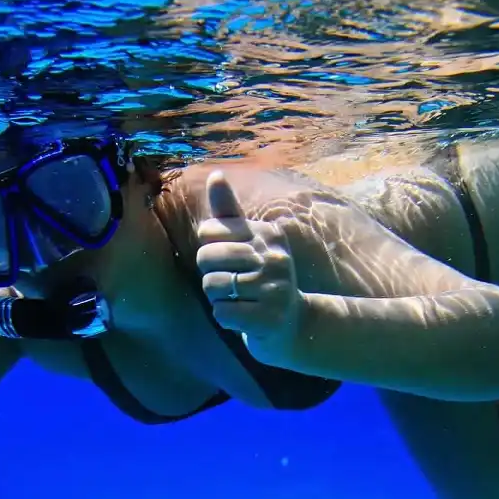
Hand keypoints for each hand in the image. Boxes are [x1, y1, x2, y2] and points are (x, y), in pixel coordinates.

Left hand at [196, 170, 303, 366]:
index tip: (226, 260)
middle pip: (207, 257)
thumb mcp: (249, 242)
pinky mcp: (269, 318)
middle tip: (228, 284)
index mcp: (268, 234)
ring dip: (216, 298)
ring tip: (237, 299)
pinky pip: (222, 313)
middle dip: (209, 274)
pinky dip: (224, 318)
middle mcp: (275, 258)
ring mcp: (275, 288)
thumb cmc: (261, 279)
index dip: (208, 248)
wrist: (291, 324)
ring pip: (212, 286)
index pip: (210, 231)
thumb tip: (217, 174)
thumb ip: (229, 212)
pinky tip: (242, 317)